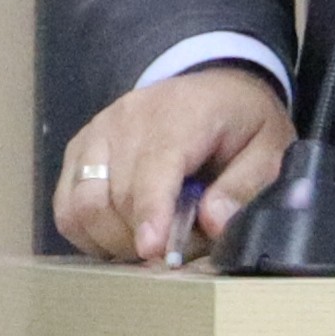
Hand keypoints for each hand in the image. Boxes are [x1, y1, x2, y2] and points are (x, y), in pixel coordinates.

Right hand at [51, 65, 292, 266]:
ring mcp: (97, 132)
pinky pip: (66, 204)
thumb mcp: (269, 147)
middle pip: (116, 196)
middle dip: (142, 239)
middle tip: (178, 250)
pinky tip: (119, 236)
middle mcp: (128, 119)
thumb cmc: (241, 121)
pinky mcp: (79, 149)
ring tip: (147, 244)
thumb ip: (243, 185)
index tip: (151, 249)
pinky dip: (86, 231)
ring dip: (110, 240)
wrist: (214, 85)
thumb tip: (213, 223)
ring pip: (82, 204)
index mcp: (180, 114)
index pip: (154, 167)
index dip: (150, 213)